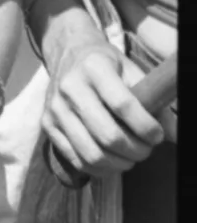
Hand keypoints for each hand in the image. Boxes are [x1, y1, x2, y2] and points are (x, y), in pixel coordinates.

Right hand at [41, 20, 163, 180]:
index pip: (122, 104)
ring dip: (120, 164)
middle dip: (136, 151)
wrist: (67, 53)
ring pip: (91, 153)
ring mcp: (55, 108)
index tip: (158, 135)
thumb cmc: (105, 64)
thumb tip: (175, 134)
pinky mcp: (47, 125)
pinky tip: (113, 161)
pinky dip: (100, 169)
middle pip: (107, 135)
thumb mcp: (130, 70)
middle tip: (147, 149)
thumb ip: (153, 99)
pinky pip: (76, 159)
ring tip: (131, 157)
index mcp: (94, 68)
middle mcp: (70, 87)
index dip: (145, 126)